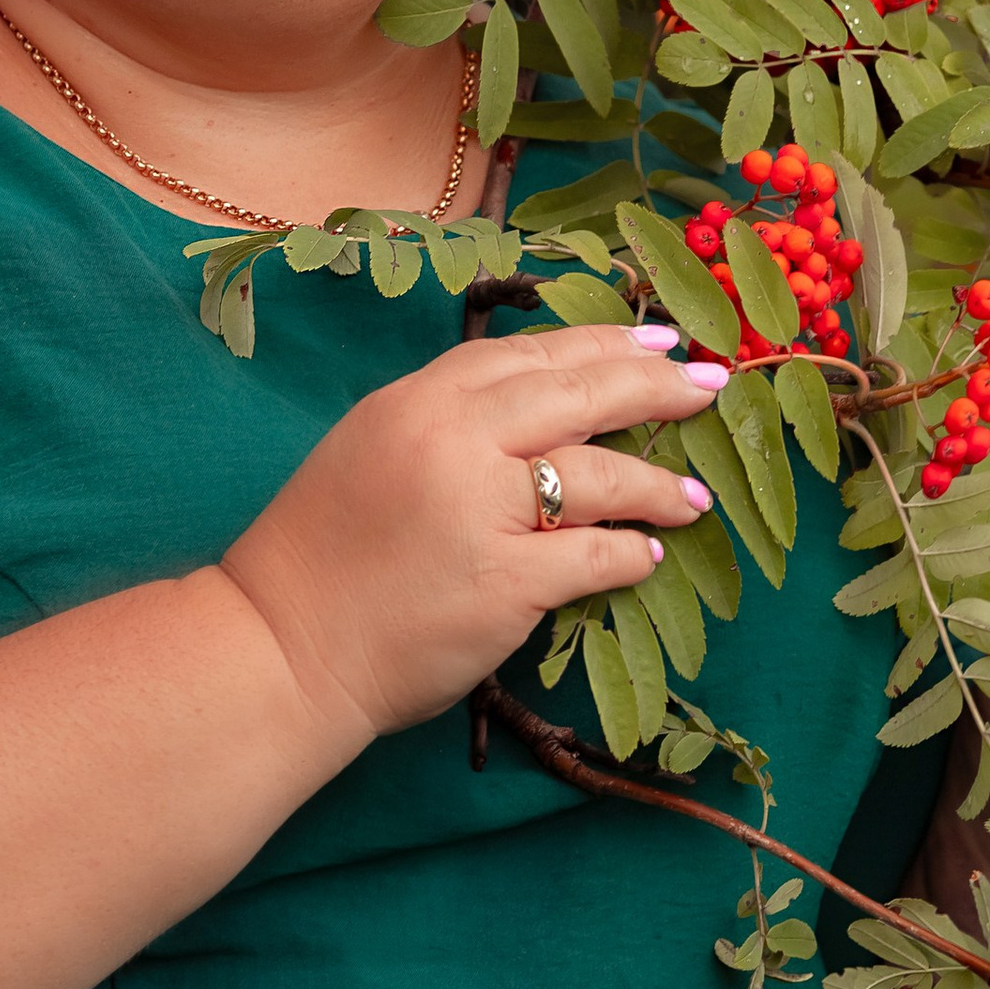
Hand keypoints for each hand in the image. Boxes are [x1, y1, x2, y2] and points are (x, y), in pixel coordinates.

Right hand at [220, 322, 725, 741]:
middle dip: (654, 386)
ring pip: (599, 474)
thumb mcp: (368, 451)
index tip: (654, 343)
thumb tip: (531, 409)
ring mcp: (480, 510)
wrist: (280, 645)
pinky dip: (630, 553)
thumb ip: (443, 423)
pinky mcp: (504, 582)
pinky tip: (648, 555)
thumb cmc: (318, 556)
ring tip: (692, 497)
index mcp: (416, 402)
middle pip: (579, 394)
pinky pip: (594, 556)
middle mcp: (452, 441)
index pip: (526, 356)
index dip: (598, 345)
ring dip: (655, 483)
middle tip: (708, 387)